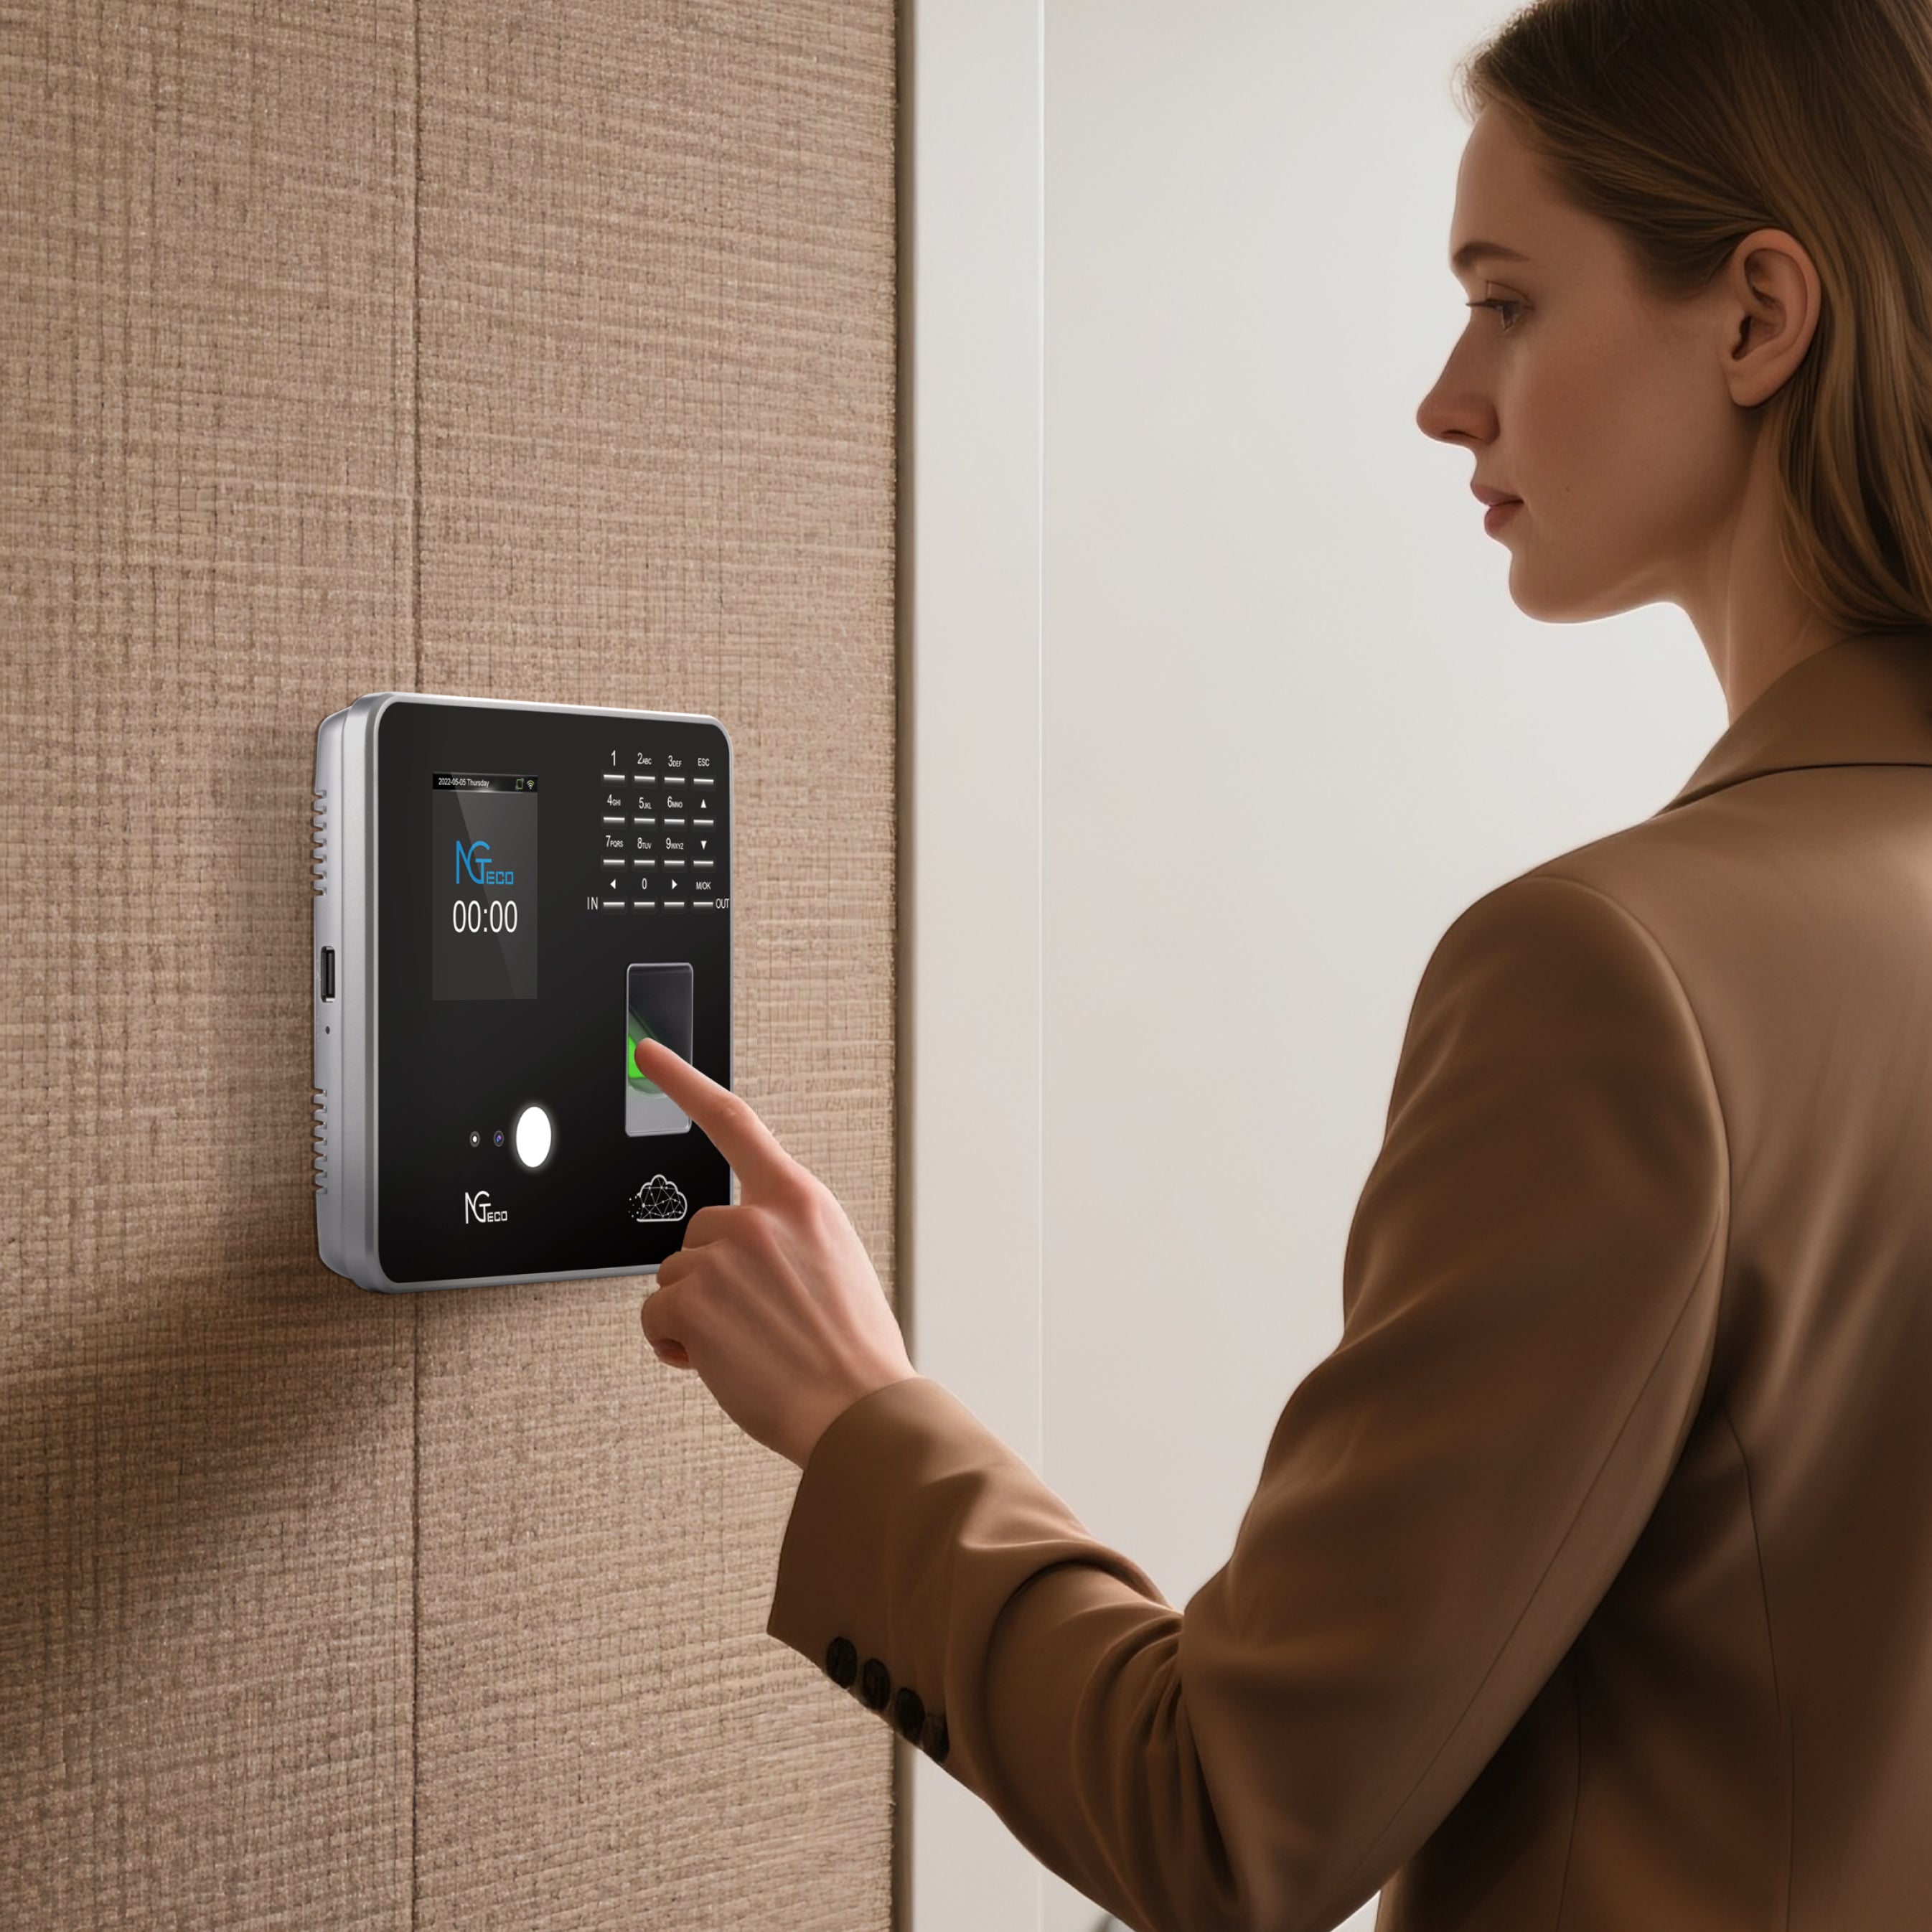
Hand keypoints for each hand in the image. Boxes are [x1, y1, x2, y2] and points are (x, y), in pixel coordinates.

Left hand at [635, 1039, 915, 1466]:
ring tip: (749, 1347)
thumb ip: (788, 1237)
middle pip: (697, 1231)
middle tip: (756, 1322)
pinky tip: (717, 1363)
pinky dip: (674, 1344)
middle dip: (711, 1275)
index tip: (647, 1053)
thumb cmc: (853, 1353)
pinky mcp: (694, 1299)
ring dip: (696, 1314)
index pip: (734, 1122)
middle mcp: (760, 1217)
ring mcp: (725, 1255)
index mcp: (802, 1201)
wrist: (859, 1409)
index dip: (683, 1082)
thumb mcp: (836, 1264)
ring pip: (675, 1277)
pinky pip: (656, 1317)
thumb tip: (742, 1252)